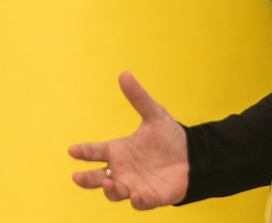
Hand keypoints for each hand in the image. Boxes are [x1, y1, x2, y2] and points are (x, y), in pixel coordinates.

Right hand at [68, 72, 188, 209]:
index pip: (94, 152)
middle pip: (96, 177)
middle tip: (77, 176)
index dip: (83, 152)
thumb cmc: (169, 137)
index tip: (72, 149)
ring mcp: (133, 185)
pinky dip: (136, 200)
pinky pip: (139, 202)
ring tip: (110, 182)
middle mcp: (121, 170)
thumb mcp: (155, 115)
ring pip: (114, 192)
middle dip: (86, 179)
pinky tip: (136, 194)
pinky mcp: (150, 197)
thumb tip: (124, 74)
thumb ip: (138, 98)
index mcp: (118, 151)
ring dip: (110, 189)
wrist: (193, 156)